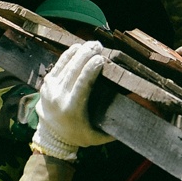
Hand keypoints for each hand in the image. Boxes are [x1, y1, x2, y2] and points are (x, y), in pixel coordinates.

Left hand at [32, 41, 112, 159]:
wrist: (50, 136)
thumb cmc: (78, 136)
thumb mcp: (96, 136)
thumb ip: (114, 129)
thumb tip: (135, 118)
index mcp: (72, 109)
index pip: (82, 85)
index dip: (90, 70)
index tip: (101, 59)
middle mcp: (59, 97)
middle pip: (74, 71)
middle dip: (86, 55)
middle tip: (99, 46)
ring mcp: (51, 88)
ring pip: (66, 65)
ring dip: (79, 52)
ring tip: (92, 44)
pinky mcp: (47, 83)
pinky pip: (58, 65)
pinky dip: (68, 54)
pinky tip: (78, 47)